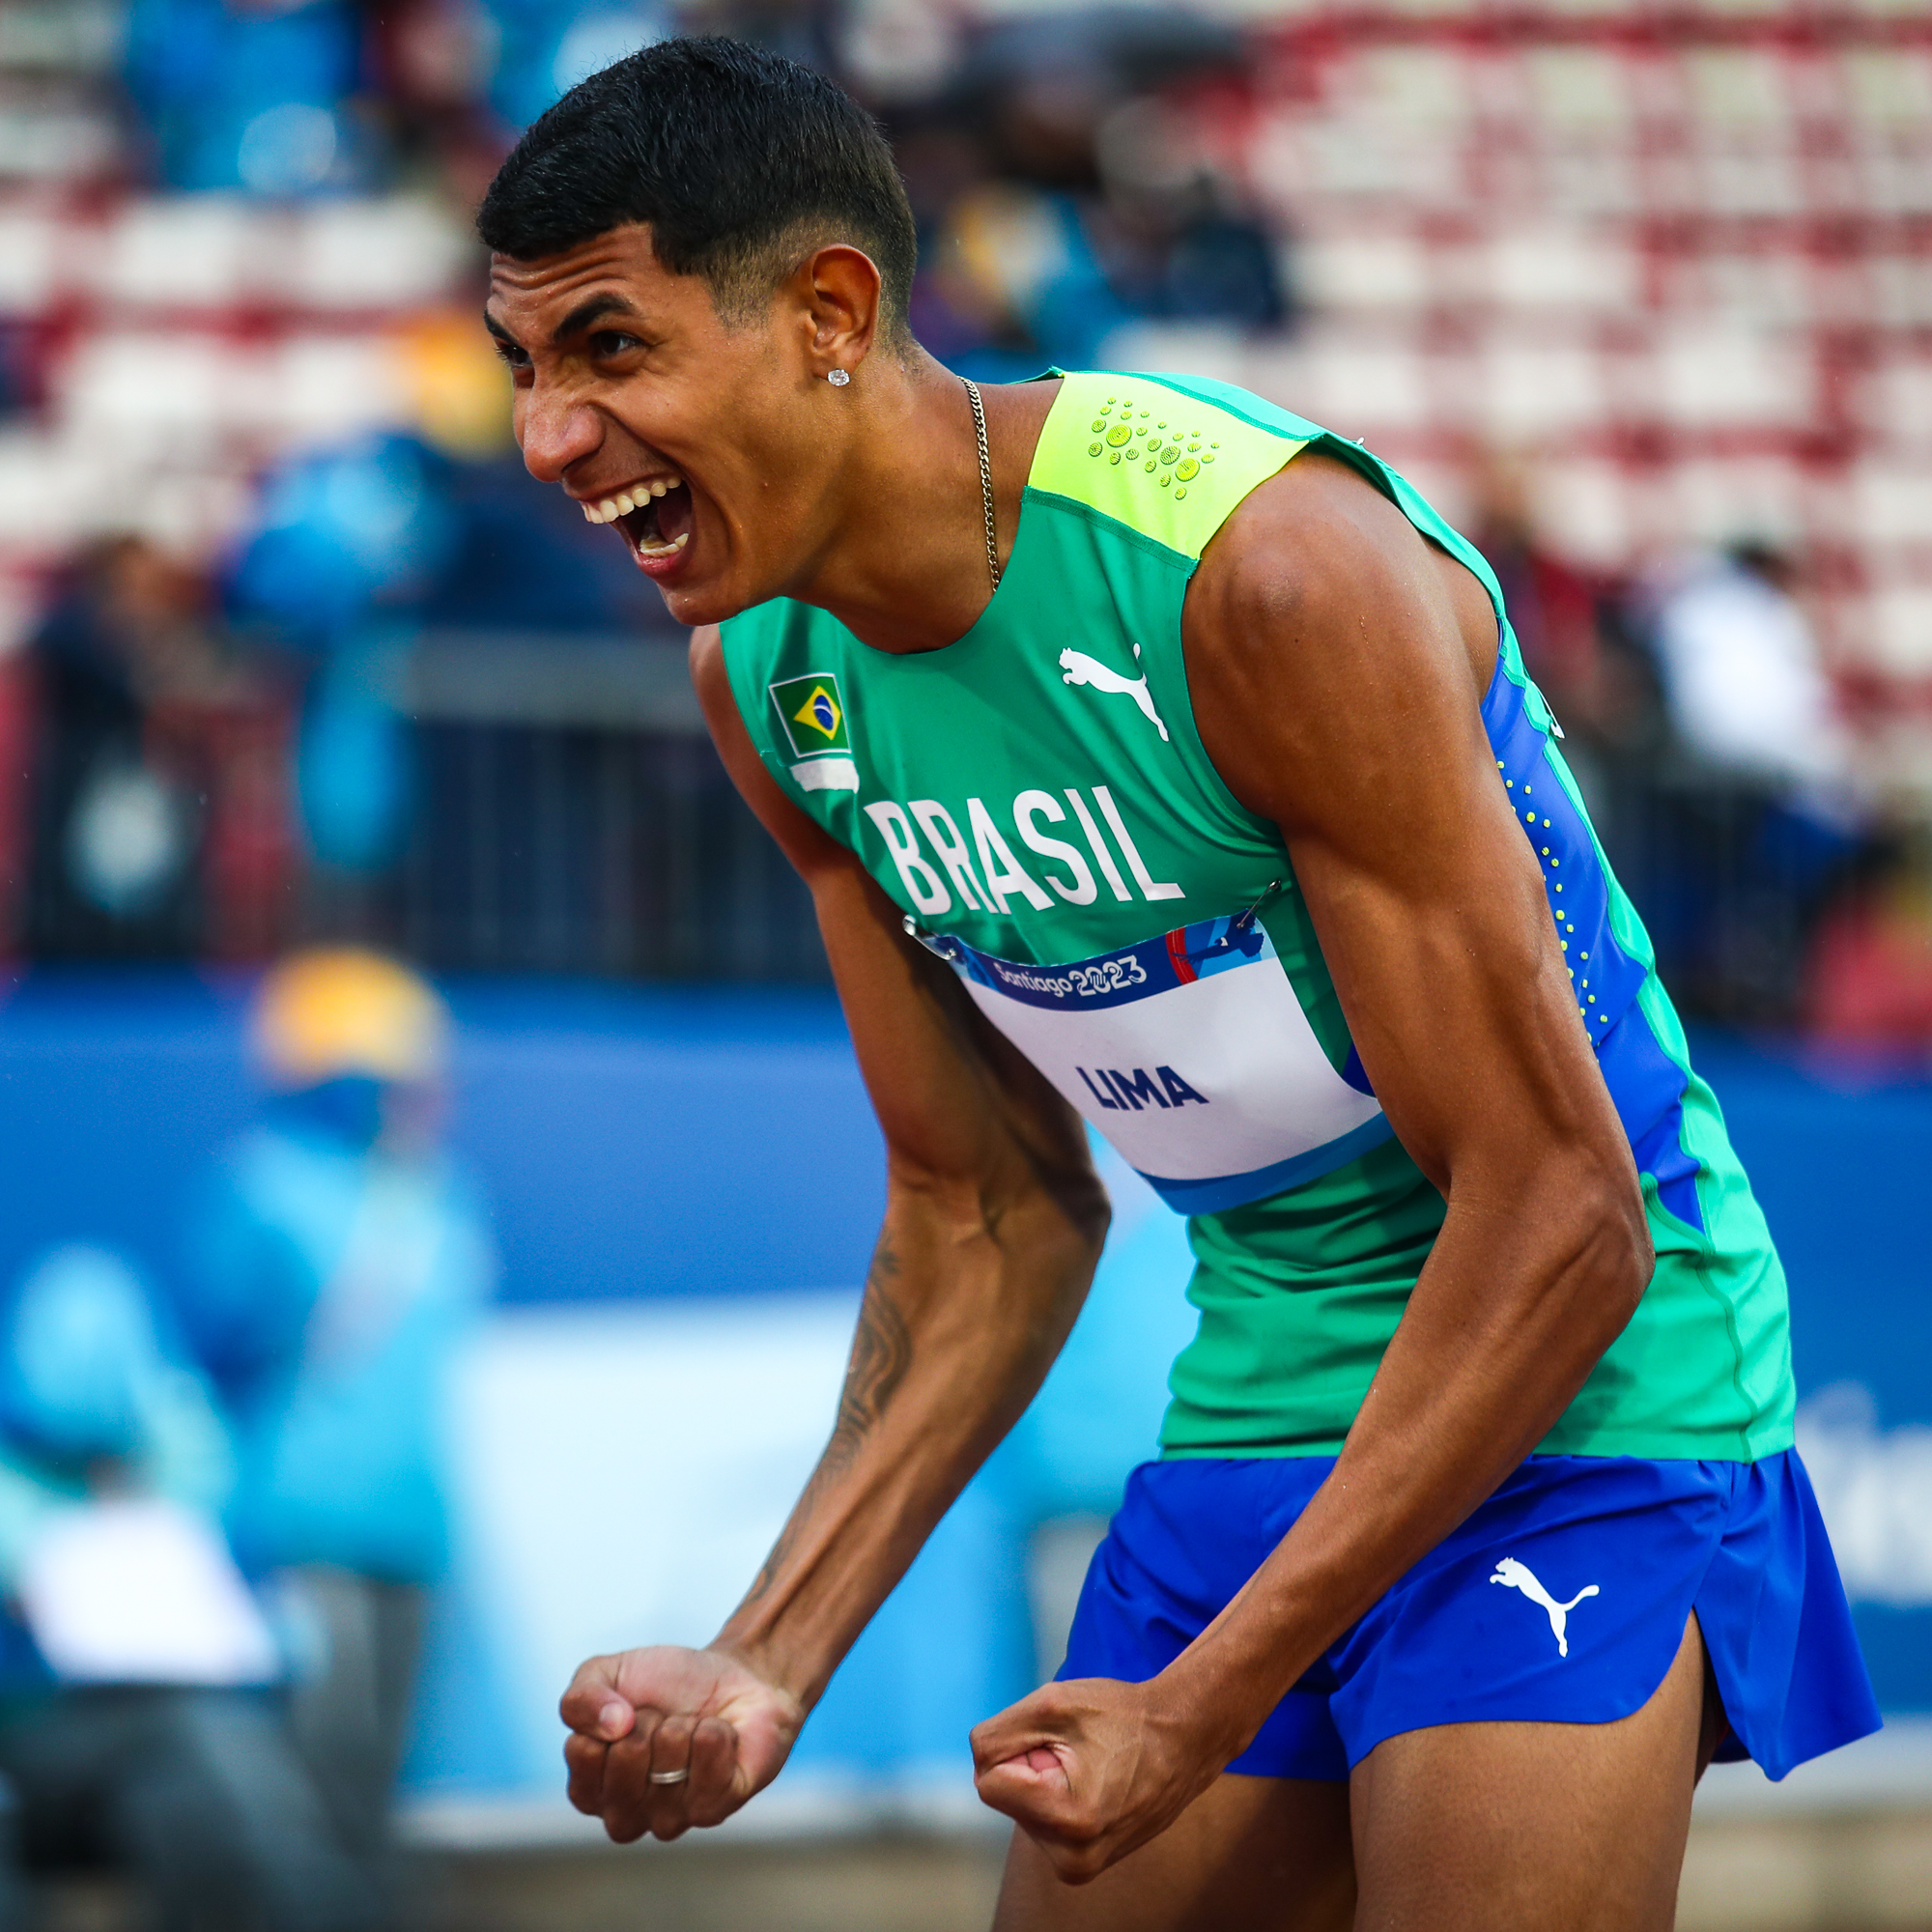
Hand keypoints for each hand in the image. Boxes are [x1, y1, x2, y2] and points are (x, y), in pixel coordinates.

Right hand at [561, 1645, 803, 1842]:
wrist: (729, 1677)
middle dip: (648, 1719)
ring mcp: (671, 1820)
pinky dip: (717, 1731)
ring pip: (670, 1761)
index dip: (610, 1715)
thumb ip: (580, 1698)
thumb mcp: (606, 1673)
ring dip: (684, 1726)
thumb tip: (612, 1726)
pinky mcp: (718, 1809)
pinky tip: (719, 1736)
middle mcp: (626, 1816)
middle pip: (626, 1756)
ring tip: (692, 1729)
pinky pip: (712, 1760)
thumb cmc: (662, 1685)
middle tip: (663, 1718)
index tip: (627, 1711)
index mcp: (592, 1790)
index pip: (583, 1752)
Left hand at [970, 1675, 1226, 1882]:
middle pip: (1004, 1796)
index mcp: (1067, 1821)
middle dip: (1029, 1764)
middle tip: (1078, 1751)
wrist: (1184, 1740)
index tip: (1056, 1739)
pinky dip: (1055, 1795)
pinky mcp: (1083, 1865)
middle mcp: (1072, 1858)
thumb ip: (996, 1735)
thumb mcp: (1052, 1703)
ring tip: (1090, 1765)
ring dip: (1042, 1779)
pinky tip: (1092, 1782)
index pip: (988, 1780)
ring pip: (1021, 1808)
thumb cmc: (1123, 1717)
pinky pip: (1041, 1821)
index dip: (1016, 1746)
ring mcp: (1079, 1867)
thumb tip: (977, 1766)